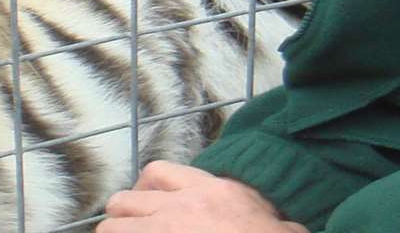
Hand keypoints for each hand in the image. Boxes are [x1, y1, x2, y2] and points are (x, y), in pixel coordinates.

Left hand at [99, 160, 309, 232]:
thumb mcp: (280, 225)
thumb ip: (261, 214)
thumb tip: (287, 226)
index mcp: (214, 192)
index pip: (159, 173)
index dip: (145, 192)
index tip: (146, 209)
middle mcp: (183, 206)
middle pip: (125, 198)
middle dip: (121, 217)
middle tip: (130, 231)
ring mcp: (166, 230)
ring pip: (111, 226)